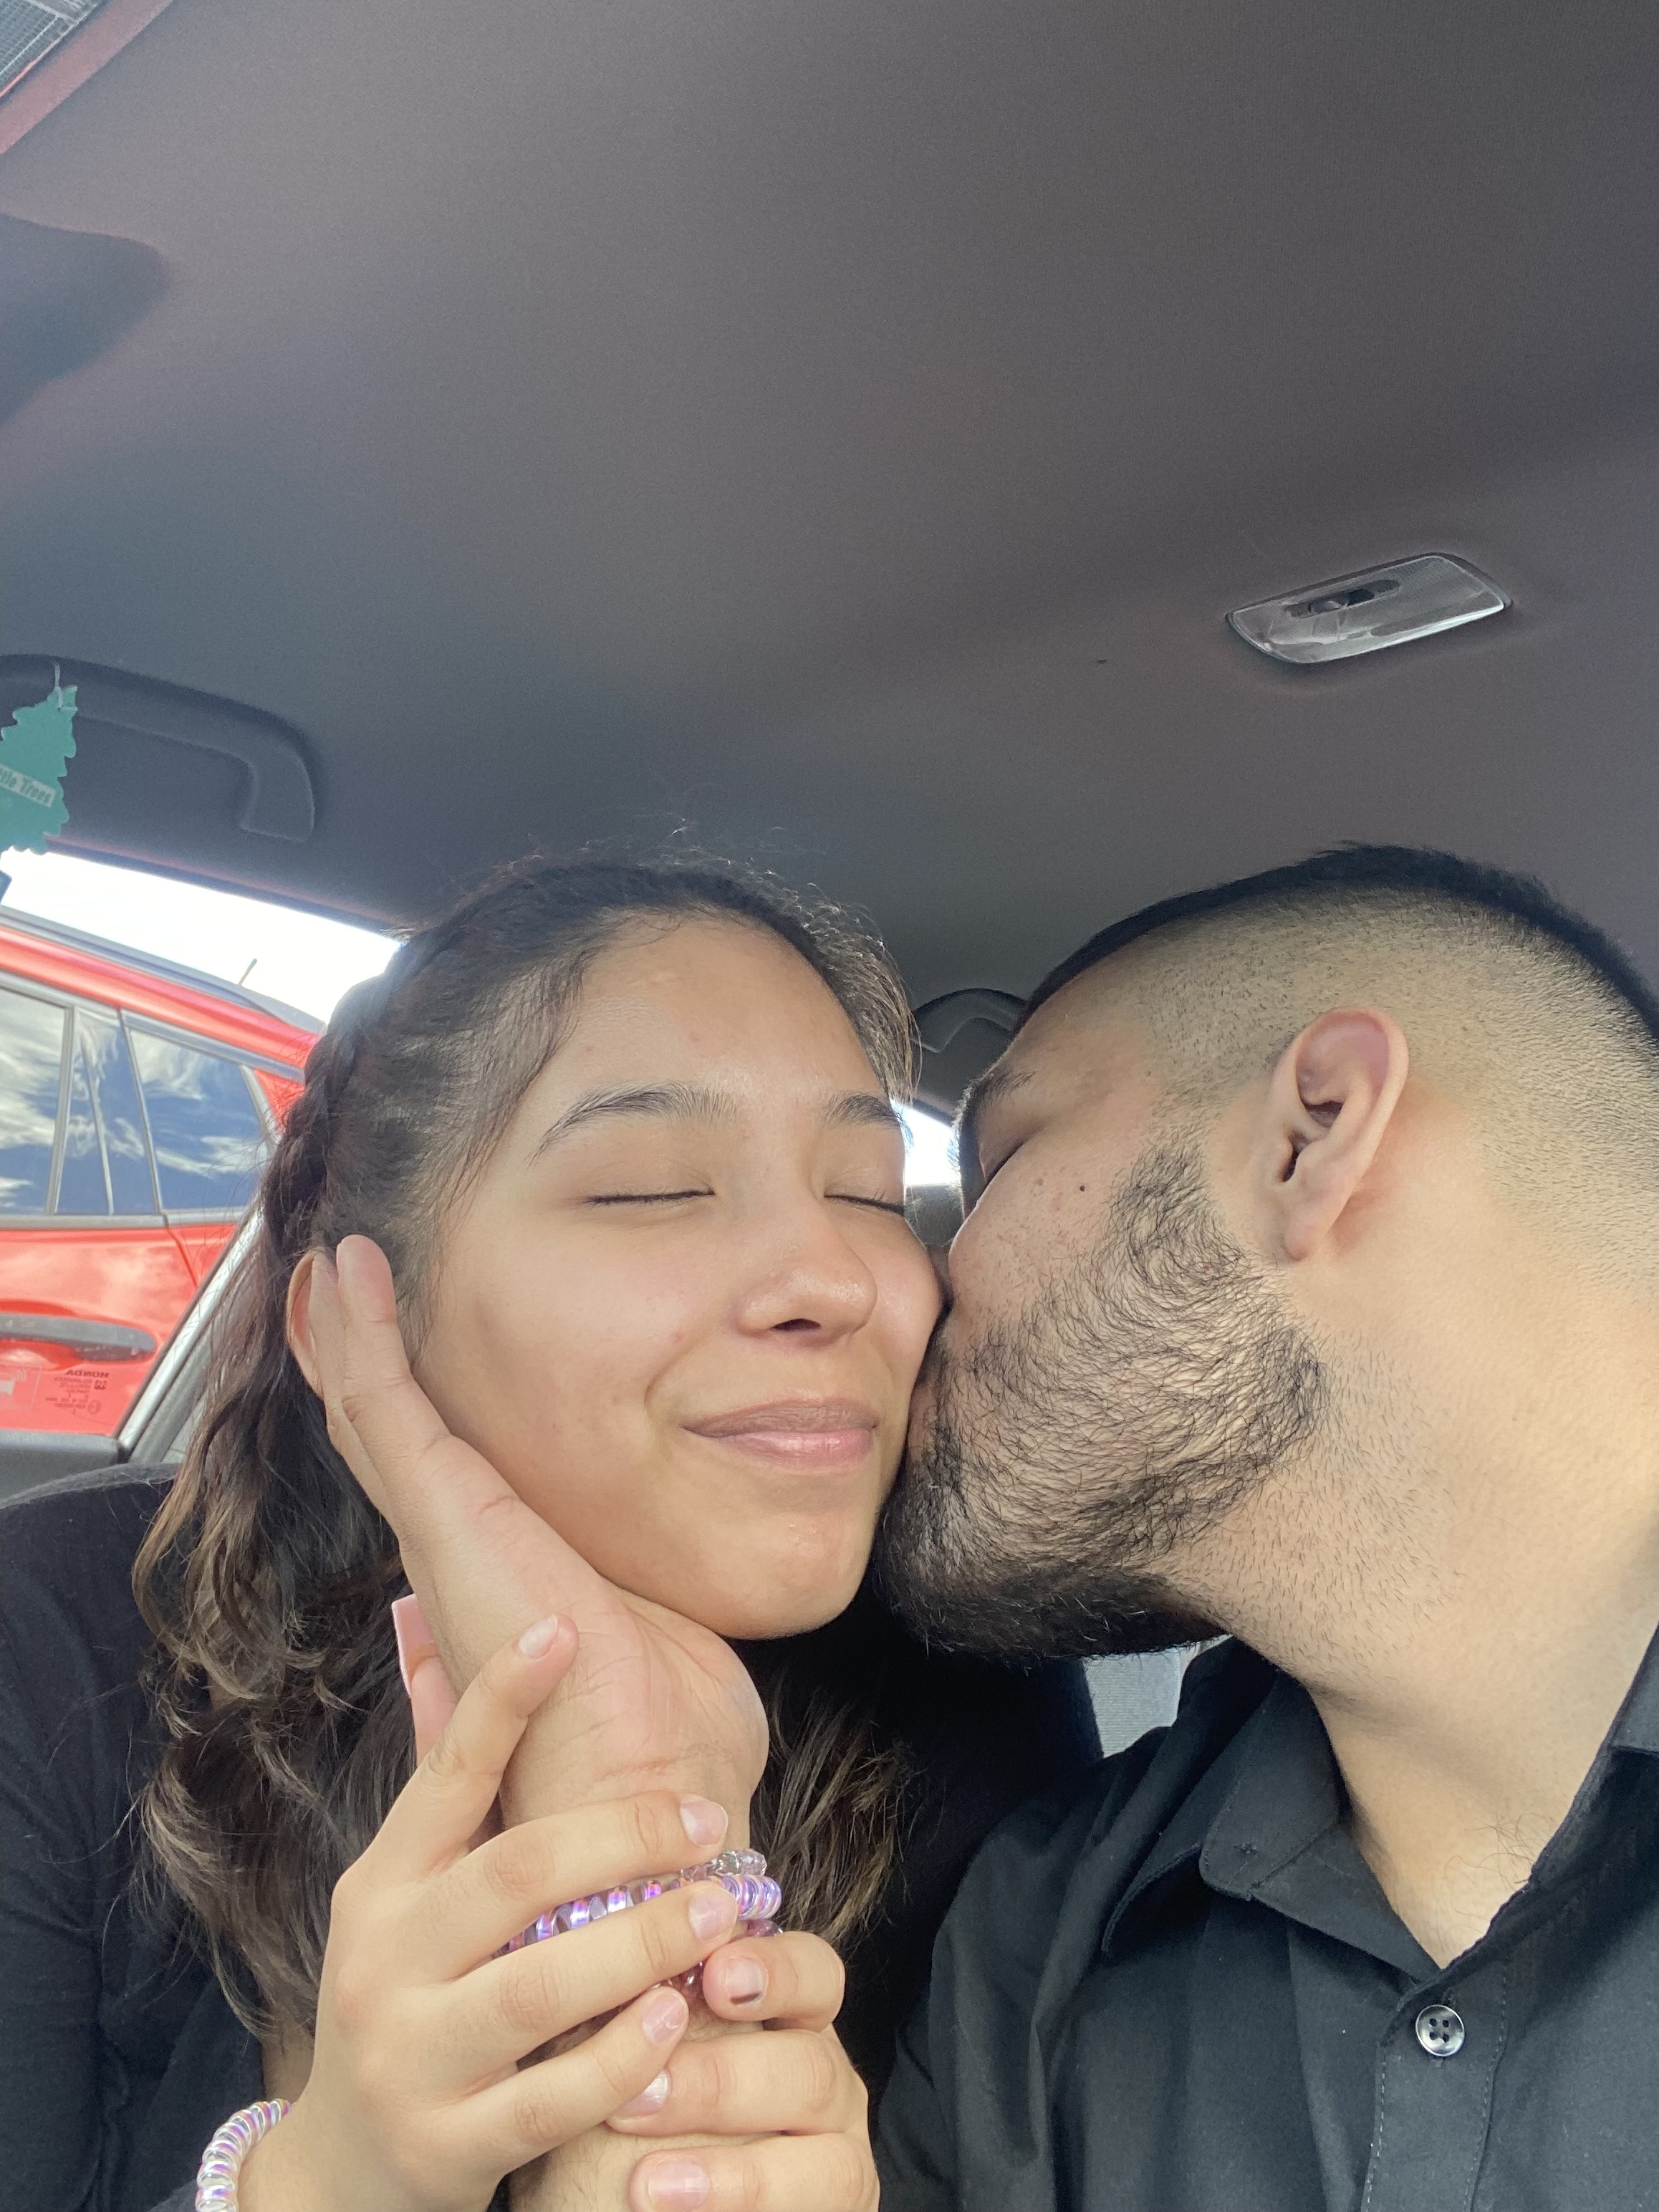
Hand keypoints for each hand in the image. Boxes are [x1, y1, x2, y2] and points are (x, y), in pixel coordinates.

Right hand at [306, 1237, 767, 1828]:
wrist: (649, 1797)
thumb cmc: (666, 1743)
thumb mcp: (653, 1641)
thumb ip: (620, 1613)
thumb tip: (598, 1606)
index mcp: (496, 1582)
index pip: (434, 1480)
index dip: (406, 1412)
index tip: (390, 1351)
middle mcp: (453, 1560)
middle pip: (384, 1440)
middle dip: (355, 1361)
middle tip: (333, 1287)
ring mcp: (442, 1539)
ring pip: (373, 1416)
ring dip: (350, 1334)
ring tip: (335, 1266)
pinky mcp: (446, 1519)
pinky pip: (386, 1410)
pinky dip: (365, 1337)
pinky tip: (352, 1278)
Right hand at [393, 1628, 866, 2211]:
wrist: (341, 2173)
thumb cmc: (407, 1997)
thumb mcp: (405, 1893)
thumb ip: (442, 1776)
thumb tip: (421, 1621)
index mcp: (381, 1883)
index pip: (445, 1773)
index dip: (499, 1697)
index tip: (563, 1627)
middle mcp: (383, 1960)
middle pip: (513, 1875)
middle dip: (625, 1838)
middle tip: (715, 1819)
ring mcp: (410, 2057)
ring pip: (539, 1988)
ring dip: (644, 1943)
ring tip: (722, 1910)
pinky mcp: (447, 2146)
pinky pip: (554, 2098)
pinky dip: (624, 2055)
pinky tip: (679, 2016)